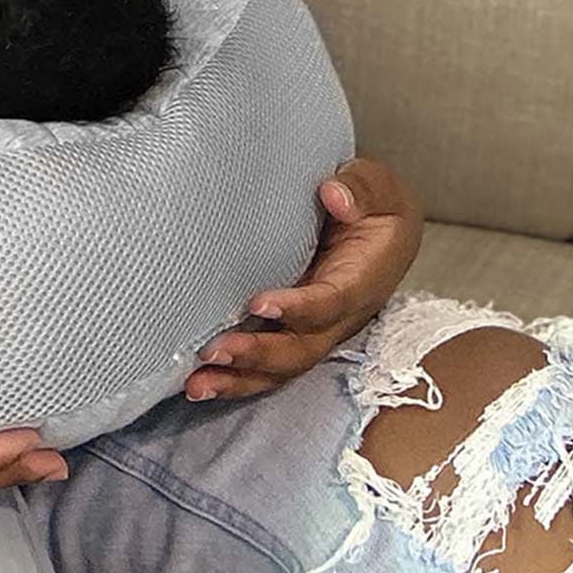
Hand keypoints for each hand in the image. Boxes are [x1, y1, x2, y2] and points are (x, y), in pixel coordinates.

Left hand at [185, 155, 423, 400]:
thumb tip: (334, 194)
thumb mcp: (377, 187)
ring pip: (280, 368)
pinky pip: (267, 367)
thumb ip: (361, 189)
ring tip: (195, 385)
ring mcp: (315, 332)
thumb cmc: (372, 205)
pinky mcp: (294, 335)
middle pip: (301, 349)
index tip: (259, 304)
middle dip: (258, 354)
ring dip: (238, 379)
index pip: (331, 302)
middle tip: (213, 351)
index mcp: (362, 282)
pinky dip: (234, 379)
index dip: (298, 308)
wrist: (378, 226)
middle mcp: (339, 318)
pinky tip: (196, 385)